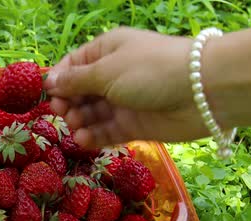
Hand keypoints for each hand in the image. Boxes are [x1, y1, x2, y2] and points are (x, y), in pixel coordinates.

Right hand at [43, 27, 210, 148]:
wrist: (201, 91)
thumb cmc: (149, 70)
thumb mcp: (106, 71)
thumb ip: (75, 81)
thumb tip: (49, 82)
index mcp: (107, 51)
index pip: (73, 65)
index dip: (59, 80)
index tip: (49, 96)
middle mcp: (113, 75)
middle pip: (80, 91)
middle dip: (68, 103)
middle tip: (64, 113)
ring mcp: (124, 101)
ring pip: (92, 114)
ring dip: (80, 121)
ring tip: (77, 128)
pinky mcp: (134, 125)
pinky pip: (107, 131)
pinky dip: (94, 136)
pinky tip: (84, 139)